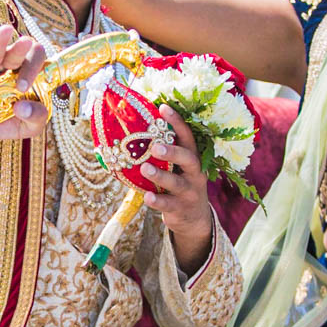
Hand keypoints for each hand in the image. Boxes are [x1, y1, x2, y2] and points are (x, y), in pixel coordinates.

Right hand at [0, 23, 47, 141]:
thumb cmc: (5, 122)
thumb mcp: (28, 127)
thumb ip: (37, 118)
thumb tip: (23, 107)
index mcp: (29, 75)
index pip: (38, 60)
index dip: (36, 67)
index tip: (24, 88)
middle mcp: (11, 66)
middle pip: (20, 51)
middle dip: (22, 51)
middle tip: (23, 60)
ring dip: (1, 40)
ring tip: (6, 31)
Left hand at [139, 105, 213, 266]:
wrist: (194, 218)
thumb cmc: (178, 185)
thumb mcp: (177, 169)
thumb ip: (162, 154)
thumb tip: (132, 131)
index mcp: (192, 158)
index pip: (187, 137)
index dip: (177, 122)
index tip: (163, 108)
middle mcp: (194, 173)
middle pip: (188, 159)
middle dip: (173, 151)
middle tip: (155, 146)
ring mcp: (189, 192)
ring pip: (176, 183)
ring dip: (160, 176)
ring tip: (145, 168)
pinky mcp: (181, 209)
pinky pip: (168, 205)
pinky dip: (157, 201)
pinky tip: (147, 197)